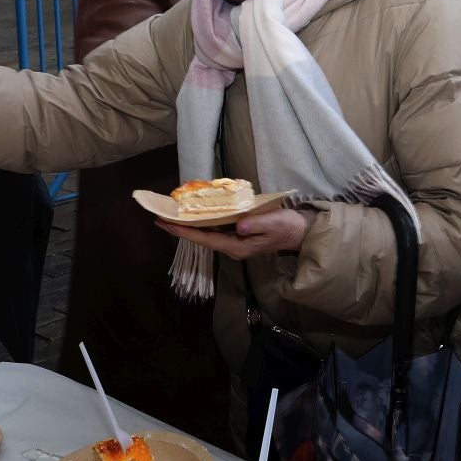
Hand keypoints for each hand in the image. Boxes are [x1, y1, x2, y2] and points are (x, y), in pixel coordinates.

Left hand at [157, 209, 311, 260]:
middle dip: (181, 228)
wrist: (299, 231)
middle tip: (161, 216)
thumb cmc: (287, 227)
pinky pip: (215, 229)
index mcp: (237, 247)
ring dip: (190, 225)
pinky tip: (194, 213)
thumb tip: (238, 225)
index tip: (165, 224)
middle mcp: (232, 246)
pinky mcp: (238, 235)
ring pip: (207, 234)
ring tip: (172, 214)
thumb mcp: (274, 223)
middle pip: (201, 237)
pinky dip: (202, 221)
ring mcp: (235, 242)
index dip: (184, 232)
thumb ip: (256, 224)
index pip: (205, 239)